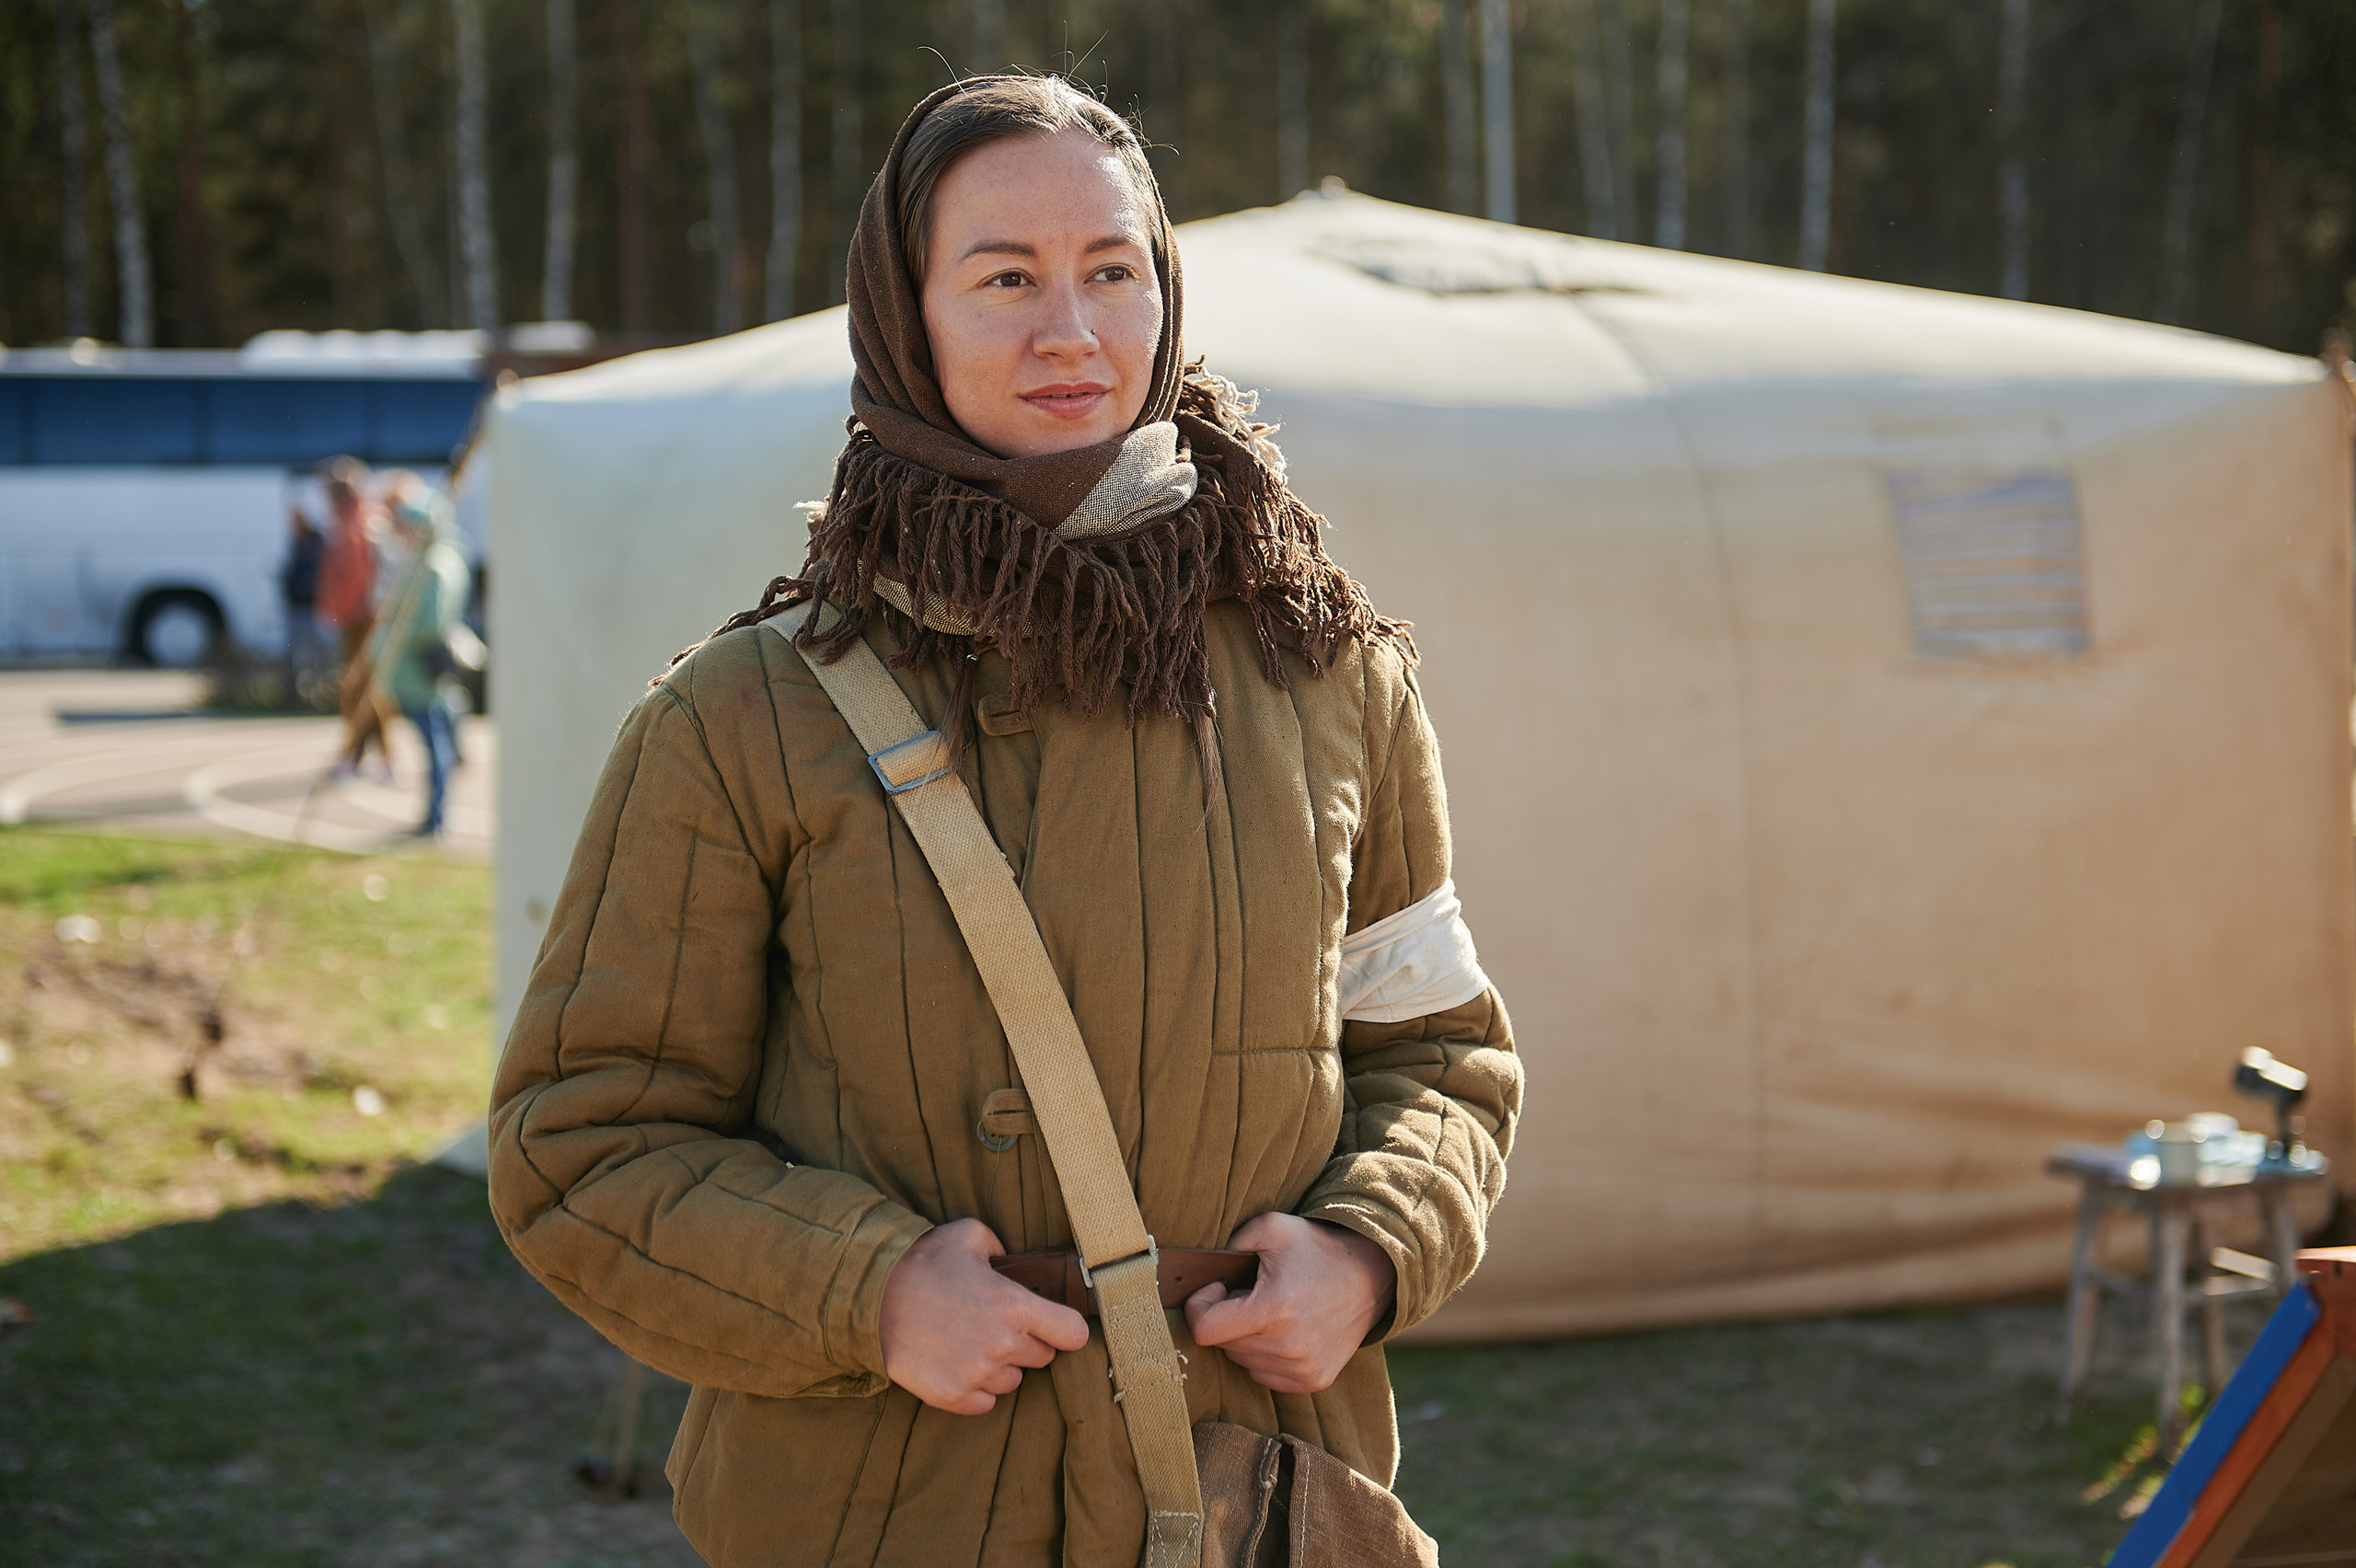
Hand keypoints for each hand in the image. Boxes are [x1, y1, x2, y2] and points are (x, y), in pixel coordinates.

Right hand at [879, 1219, 1091, 1413]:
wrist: (869, 1299)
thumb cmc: (921, 1263)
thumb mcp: (968, 1234)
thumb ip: (1000, 1247)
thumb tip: (1010, 1260)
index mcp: (1015, 1306)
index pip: (1074, 1334)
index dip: (1067, 1328)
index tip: (1056, 1324)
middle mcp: (1002, 1345)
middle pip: (1043, 1358)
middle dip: (1027, 1342)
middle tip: (997, 1325)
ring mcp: (977, 1375)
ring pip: (1013, 1381)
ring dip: (1001, 1366)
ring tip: (972, 1343)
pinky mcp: (952, 1397)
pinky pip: (984, 1403)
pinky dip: (976, 1389)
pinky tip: (958, 1364)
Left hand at [1184, 1213, 1396, 1393]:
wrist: (1373, 1275)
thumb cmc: (1319, 1249)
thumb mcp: (1272, 1227)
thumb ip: (1231, 1242)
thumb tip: (1203, 1272)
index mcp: (1272, 1310)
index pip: (1205, 1330)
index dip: (1201, 1306)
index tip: (1218, 1287)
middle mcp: (1287, 1347)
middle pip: (1224, 1345)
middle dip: (1228, 1317)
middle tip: (1252, 1294)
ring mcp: (1302, 1369)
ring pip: (1243, 1362)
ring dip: (1247, 1338)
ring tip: (1272, 1311)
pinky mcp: (1314, 1381)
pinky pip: (1265, 1376)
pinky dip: (1266, 1357)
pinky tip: (1285, 1331)